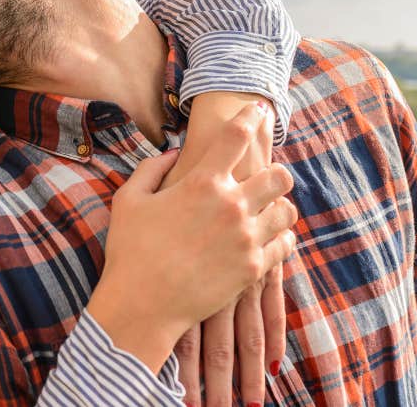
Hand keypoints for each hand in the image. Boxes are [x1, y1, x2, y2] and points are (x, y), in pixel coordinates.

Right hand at [86, 102, 296, 373]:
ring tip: (268, 209)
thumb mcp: (129, 200)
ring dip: (279, 206)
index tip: (258, 111)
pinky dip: (280, 237)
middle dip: (276, 171)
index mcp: (202, 182)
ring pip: (287, 210)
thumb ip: (152, 169)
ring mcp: (247, 238)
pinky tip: (269, 237)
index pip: (238, 137)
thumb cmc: (130, 250)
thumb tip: (175, 153)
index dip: (251, 117)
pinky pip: (286, 244)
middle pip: (280, 174)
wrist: (142, 305)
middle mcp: (232, 205)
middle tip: (266, 177)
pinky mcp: (254, 268)